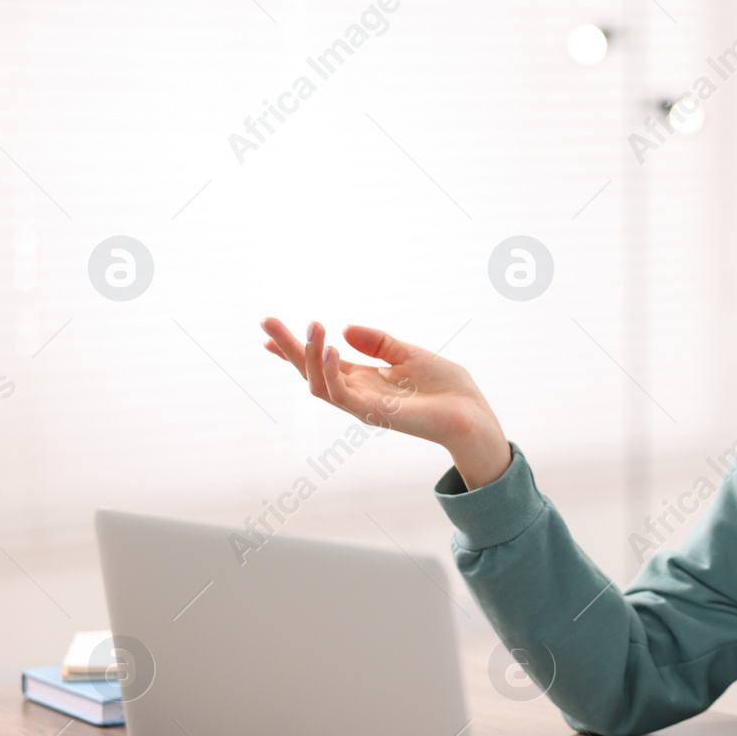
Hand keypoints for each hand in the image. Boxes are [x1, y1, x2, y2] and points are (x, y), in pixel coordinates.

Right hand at [259, 318, 512, 488]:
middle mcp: (357, 393)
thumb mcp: (408, 354)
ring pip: (317, 384)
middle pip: (310, 371)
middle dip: (287, 348)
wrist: (471, 412)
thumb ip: (377, 342)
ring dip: (308, 355)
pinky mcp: (373, 413)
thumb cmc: (446, 387)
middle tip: (266, 321)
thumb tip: (343, 328)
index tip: (268, 330)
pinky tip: (330, 348)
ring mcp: (362, 405)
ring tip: (310, 327)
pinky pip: (341, 394)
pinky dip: (331, 371)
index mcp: (364, 379)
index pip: (321, 361)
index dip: (295, 347)